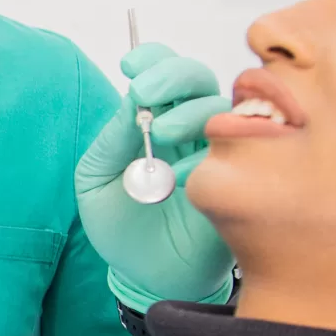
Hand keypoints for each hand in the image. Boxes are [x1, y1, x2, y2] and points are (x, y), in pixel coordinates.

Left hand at [76, 43, 235, 309]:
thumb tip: (132, 99)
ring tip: (160, 135)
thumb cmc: (119, 225)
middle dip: (173, 75)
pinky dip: (207, 155)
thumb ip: (112, 139)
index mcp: (156, 119)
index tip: (130, 67)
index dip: (153, 60)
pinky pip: (240, 152)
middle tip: (145, 92)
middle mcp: (192, 129)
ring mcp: (219, 153)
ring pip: (222, 109)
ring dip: (189, 112)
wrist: (143, 276)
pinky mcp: (240, 183)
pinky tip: (179, 179)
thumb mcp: (95, 180)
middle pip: (199, 78)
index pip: (164, 71)